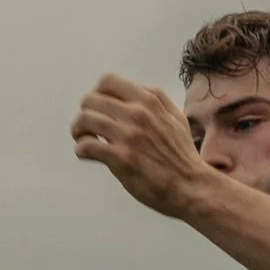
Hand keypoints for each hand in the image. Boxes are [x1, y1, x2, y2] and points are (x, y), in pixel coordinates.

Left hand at [71, 74, 215, 217]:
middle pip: (91, 100)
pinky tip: (87, 155)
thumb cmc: (183, 157)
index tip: (97, 107)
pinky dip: (81, 150)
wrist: (191, 186)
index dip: (97, 94)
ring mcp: (128, 135)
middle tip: (87, 126)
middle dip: (85, 113)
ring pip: (84, 120)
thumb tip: (136, 92)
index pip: (108, 82)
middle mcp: (138, 113)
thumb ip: (157, 102)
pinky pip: (87, 146)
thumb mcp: (177, 118)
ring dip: (79, 131)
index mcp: (150, 100)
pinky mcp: (121, 158)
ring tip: (83, 139)